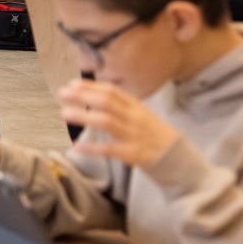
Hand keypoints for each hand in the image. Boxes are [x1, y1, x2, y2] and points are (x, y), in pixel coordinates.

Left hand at [56, 79, 178, 168]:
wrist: (180, 159)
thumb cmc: (154, 135)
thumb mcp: (141, 115)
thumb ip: (120, 106)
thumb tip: (92, 94)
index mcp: (137, 107)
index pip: (112, 91)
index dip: (90, 86)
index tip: (71, 84)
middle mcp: (135, 118)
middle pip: (107, 103)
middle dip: (83, 96)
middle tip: (62, 94)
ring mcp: (135, 136)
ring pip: (107, 122)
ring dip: (84, 117)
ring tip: (64, 113)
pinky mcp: (134, 154)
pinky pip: (110, 149)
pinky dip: (92, 147)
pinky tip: (77, 145)